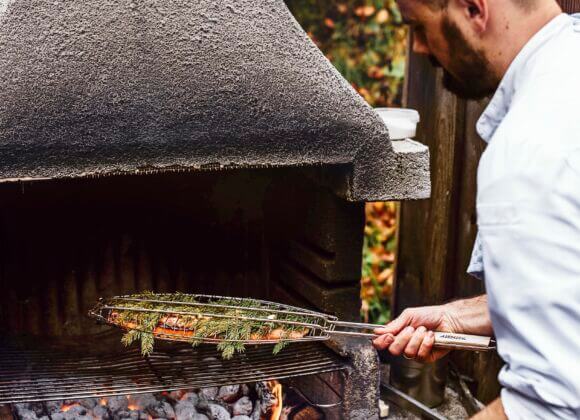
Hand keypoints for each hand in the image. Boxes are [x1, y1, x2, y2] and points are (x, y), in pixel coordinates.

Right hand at [373, 295, 491, 362]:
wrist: (447, 320)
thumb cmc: (429, 315)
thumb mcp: (408, 315)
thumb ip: (394, 325)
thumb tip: (378, 331)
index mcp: (398, 334)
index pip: (382, 343)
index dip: (381, 342)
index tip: (387, 336)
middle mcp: (404, 344)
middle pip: (393, 350)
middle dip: (403, 338)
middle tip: (412, 329)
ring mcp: (415, 351)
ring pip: (407, 352)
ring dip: (417, 339)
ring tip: (424, 330)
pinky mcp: (426, 357)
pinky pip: (420, 355)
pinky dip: (426, 343)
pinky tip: (431, 337)